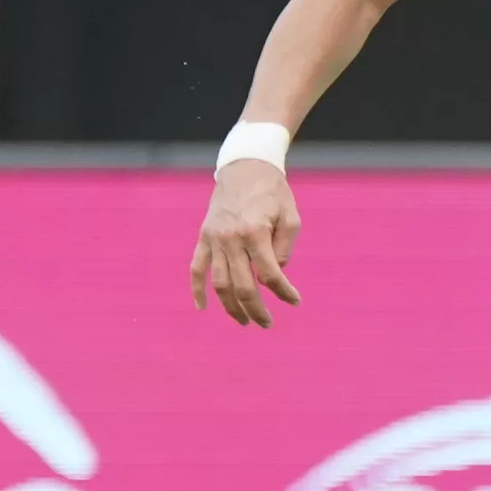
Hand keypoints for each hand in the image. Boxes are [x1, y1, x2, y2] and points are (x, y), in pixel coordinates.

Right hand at [190, 159, 302, 327]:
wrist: (245, 167)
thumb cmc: (273, 192)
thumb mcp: (290, 217)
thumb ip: (284, 248)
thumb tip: (275, 273)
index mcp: (255, 232)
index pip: (269, 274)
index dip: (283, 292)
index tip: (294, 301)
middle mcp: (231, 238)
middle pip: (242, 286)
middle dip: (256, 309)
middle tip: (267, 323)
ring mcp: (214, 239)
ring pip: (219, 283)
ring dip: (231, 307)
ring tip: (244, 321)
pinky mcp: (204, 237)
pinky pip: (196, 268)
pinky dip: (197, 289)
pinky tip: (203, 307)